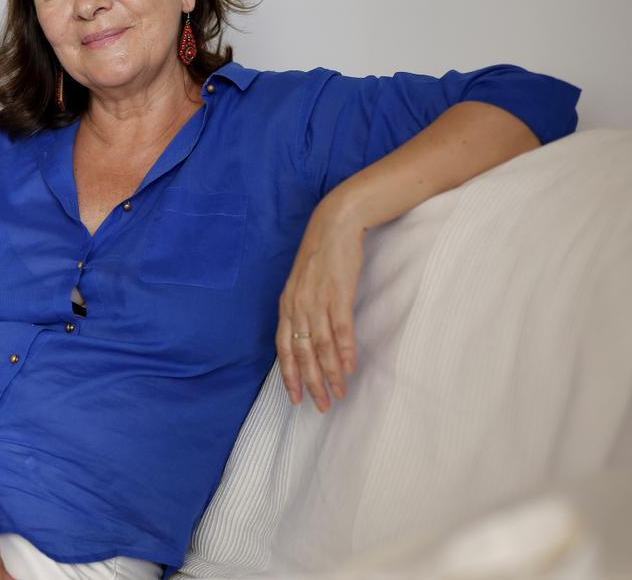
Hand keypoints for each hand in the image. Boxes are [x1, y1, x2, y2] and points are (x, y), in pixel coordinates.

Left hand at [275, 196, 366, 412]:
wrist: (335, 225)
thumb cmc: (321, 256)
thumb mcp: (303, 285)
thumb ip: (303, 311)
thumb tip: (309, 338)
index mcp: (286, 305)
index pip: (283, 348)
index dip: (289, 375)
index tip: (295, 398)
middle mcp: (297, 306)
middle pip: (302, 353)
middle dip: (310, 383)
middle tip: (321, 406)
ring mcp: (317, 300)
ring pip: (320, 345)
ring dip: (329, 373)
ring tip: (338, 393)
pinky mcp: (338, 293)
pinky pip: (340, 328)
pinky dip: (344, 350)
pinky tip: (348, 368)